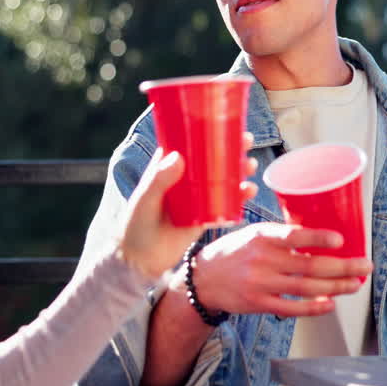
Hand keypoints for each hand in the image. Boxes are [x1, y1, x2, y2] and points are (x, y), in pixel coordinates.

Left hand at [118, 133, 257, 277]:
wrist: (141, 262)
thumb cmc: (135, 227)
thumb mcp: (145, 201)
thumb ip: (158, 180)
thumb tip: (178, 156)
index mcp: (167, 169)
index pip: (188, 143)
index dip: (207, 132)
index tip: (225, 123)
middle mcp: (184, 180)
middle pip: (211, 159)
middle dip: (231, 149)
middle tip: (247, 142)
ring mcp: (197, 198)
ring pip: (222, 179)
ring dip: (239, 170)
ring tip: (251, 166)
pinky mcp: (206, 216)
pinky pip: (226, 203)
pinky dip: (239, 196)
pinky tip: (249, 191)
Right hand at [190, 223, 372, 317]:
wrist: (203, 280)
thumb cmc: (233, 252)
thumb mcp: (253, 233)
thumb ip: (281, 234)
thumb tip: (317, 231)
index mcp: (262, 236)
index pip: (293, 235)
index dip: (318, 238)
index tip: (340, 240)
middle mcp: (262, 260)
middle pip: (310, 265)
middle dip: (343, 266)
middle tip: (365, 265)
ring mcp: (261, 284)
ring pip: (306, 287)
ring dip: (336, 287)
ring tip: (355, 284)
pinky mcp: (259, 304)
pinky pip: (292, 308)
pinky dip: (314, 307)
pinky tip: (330, 303)